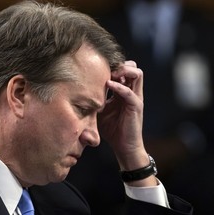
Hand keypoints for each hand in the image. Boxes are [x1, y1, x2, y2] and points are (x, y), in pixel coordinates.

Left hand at [98, 61, 150, 175]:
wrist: (124, 147)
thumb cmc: (112, 129)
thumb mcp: (100, 111)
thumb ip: (96, 100)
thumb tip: (79, 92)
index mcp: (124, 92)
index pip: (124, 71)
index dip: (113, 67)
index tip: (99, 68)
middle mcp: (132, 93)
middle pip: (133, 68)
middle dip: (121, 65)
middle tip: (107, 69)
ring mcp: (135, 98)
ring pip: (137, 74)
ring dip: (123, 71)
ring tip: (111, 74)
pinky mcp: (136, 106)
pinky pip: (130, 92)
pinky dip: (119, 87)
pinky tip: (108, 85)